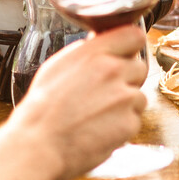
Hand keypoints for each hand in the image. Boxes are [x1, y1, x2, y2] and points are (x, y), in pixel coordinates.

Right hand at [10, 26, 148, 179]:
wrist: (39, 143)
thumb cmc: (42, 108)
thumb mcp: (58, 65)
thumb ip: (86, 52)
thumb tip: (101, 44)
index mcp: (95, 53)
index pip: (134, 35)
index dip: (131, 47)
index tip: (126, 55)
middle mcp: (113, 71)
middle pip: (139, 67)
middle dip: (127, 79)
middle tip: (104, 93)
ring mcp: (124, 98)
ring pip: (139, 96)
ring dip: (125, 105)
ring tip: (98, 114)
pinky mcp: (129, 123)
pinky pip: (135, 120)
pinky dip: (121, 126)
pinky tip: (100, 129)